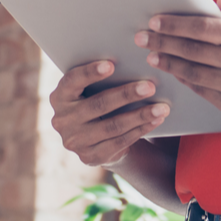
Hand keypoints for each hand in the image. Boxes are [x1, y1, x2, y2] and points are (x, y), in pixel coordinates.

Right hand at [49, 59, 170, 167]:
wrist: (93, 139)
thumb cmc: (95, 101)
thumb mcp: (89, 90)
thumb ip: (99, 79)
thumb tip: (133, 63)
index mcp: (59, 97)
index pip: (72, 81)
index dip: (90, 73)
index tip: (112, 64)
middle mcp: (62, 120)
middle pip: (98, 105)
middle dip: (126, 95)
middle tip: (150, 87)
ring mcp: (75, 141)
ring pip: (112, 126)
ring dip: (140, 115)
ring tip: (162, 107)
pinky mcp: (90, 157)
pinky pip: (119, 142)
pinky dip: (140, 130)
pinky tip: (155, 121)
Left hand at [139, 0, 220, 131]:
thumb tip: (217, 2)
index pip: (203, 28)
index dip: (175, 24)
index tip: (156, 21)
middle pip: (192, 49)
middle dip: (163, 42)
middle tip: (143, 38)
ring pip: (192, 72)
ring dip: (169, 62)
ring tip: (154, 55)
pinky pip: (202, 90)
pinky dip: (185, 80)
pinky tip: (175, 71)